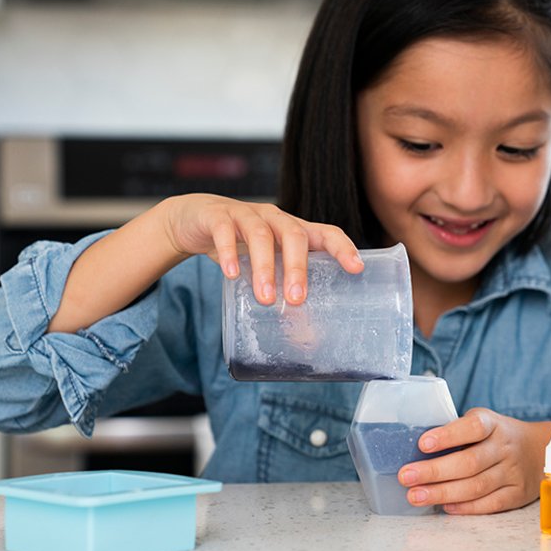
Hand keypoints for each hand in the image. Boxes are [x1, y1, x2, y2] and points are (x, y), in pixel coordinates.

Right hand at [159, 194, 363, 304]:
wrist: (194, 219)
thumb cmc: (241, 246)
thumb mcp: (265, 264)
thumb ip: (282, 288)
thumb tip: (305, 336)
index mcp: (292, 230)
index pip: (325, 233)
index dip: (342, 248)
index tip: (356, 269)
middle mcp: (274, 218)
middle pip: (294, 235)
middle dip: (298, 268)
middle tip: (297, 300)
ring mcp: (245, 214)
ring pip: (260, 235)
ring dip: (265, 267)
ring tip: (265, 298)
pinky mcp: (217, 216)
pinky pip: (224, 232)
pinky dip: (229, 253)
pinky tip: (233, 275)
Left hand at [397, 409, 550, 514]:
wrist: (539, 450)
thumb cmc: (496, 436)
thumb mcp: (482, 423)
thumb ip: (456, 432)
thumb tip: (414, 450)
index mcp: (493, 424)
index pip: (472, 427)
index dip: (448, 436)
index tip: (422, 444)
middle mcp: (504, 447)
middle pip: (469, 462)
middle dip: (434, 471)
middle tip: (406, 476)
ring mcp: (512, 472)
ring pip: (476, 486)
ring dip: (443, 493)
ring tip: (416, 496)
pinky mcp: (516, 494)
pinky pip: (490, 504)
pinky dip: (465, 507)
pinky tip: (444, 507)